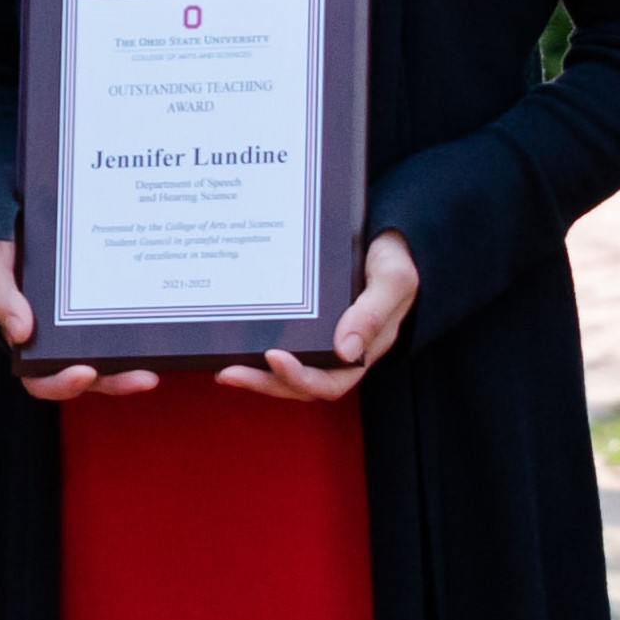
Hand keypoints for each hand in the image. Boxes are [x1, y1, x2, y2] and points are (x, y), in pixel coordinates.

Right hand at [0, 237, 155, 399]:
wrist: (14, 213)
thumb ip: (0, 295)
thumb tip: (22, 334)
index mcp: (24, 340)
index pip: (40, 379)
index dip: (61, 383)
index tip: (84, 372)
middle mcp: (56, 341)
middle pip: (87, 376)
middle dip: (115, 381)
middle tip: (143, 377)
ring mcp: (82, 327)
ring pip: (110, 360)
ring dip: (133, 368)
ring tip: (155, 369)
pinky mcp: (103, 306)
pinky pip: (123, 328)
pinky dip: (142, 334)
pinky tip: (166, 327)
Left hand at [224, 233, 418, 401]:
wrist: (391, 236)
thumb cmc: (396, 260)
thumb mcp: (393, 281)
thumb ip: (372, 313)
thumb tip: (345, 350)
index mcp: (363, 350)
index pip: (330, 382)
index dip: (300, 377)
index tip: (273, 357)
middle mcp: (339, 352)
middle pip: (299, 383)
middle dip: (264, 382)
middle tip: (229, 372)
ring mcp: (322, 339)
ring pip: (285, 370)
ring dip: (255, 373)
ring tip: (223, 368)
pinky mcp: (307, 323)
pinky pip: (280, 343)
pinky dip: (256, 349)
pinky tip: (231, 341)